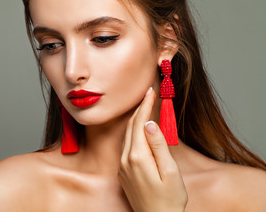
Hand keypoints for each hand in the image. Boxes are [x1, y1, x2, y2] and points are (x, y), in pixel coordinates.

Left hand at [118, 87, 187, 211]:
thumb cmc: (169, 199)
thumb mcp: (169, 171)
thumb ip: (158, 146)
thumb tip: (150, 123)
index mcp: (137, 157)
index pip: (139, 123)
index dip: (145, 105)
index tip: (150, 91)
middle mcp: (125, 159)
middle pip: (131, 127)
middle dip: (139, 109)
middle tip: (148, 94)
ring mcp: (122, 166)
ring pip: (127, 135)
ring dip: (135, 120)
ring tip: (145, 107)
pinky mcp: (123, 171)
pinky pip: (126, 146)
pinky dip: (133, 133)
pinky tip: (140, 129)